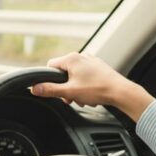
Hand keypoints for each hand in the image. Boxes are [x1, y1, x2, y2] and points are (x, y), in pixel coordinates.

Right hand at [31, 52, 154, 121]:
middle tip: (71, 98)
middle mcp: (81, 56)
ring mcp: (91, 61)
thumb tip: (35, 88)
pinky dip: (85, 87)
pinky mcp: (98, 67)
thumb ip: (50, 90)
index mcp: (71, 58)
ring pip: (75, 76)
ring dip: (75, 89)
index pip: (50, 66)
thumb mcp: (69, 92)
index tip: (56, 91)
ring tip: (83, 99)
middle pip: (63, 73)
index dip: (50, 80)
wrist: (120, 91)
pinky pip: (85, 77)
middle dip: (65, 88)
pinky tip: (91, 96)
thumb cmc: (97, 89)